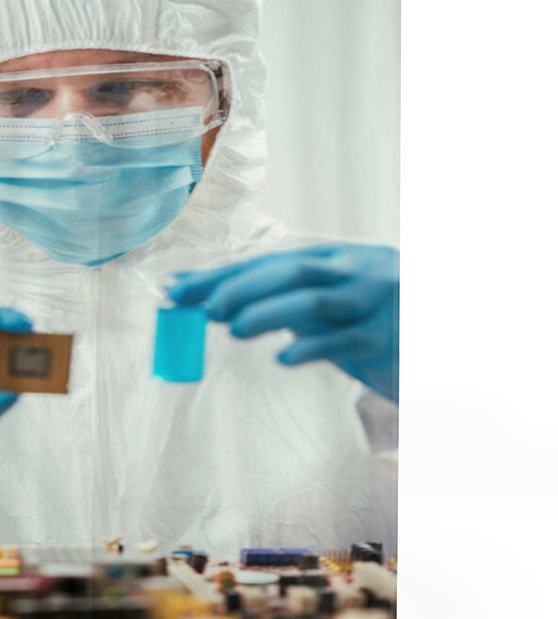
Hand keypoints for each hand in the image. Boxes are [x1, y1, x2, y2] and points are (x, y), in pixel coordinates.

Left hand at [167, 244, 398, 401]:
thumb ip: (287, 304)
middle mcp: (353, 271)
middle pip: (290, 271)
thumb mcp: (331, 308)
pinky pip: (346, 342)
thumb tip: (220, 306)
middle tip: (202, 307)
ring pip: (315, 300)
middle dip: (241, 287)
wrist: (441, 344)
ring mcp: (373, 300)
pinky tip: (283, 359)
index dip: (221, 274)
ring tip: (233, 329)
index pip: (268, 262)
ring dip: (269, 312)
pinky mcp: (388, 337)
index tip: (179, 288)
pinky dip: (312, 348)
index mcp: (334, 260)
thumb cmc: (374, 324)